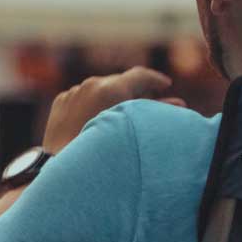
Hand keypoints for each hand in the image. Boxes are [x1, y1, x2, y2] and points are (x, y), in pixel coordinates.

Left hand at [40, 67, 179, 153]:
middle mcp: (90, 85)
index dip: (156, 79)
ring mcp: (73, 92)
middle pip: (120, 82)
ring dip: (113, 97)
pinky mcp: (61, 101)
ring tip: (123, 113)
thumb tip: (180, 104)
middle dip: (135, 91)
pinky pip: (81, 97)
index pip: (140, 75)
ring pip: (100, 89)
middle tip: (150, 102)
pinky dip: (91, 104)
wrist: (64, 166)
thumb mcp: (135, 128)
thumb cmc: (105, 151)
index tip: (166, 85)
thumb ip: (158, 112)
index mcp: (110, 88)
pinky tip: (97, 120)